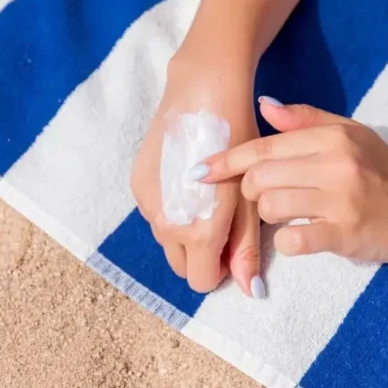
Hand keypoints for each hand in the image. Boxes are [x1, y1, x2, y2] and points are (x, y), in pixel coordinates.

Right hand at [130, 53, 263, 295]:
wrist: (203, 95)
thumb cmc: (239, 144)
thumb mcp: (250, 199)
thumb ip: (247, 250)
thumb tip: (249, 292)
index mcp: (198, 232)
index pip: (202, 282)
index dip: (221, 269)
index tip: (233, 243)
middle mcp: (165, 226)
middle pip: (182, 266)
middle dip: (201, 254)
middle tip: (221, 220)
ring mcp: (147, 205)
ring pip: (167, 240)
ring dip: (184, 232)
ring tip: (204, 197)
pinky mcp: (137, 186)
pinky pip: (155, 215)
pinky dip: (170, 209)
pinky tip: (185, 180)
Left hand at [198, 98, 387, 262]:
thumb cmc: (382, 171)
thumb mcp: (350, 133)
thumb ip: (305, 119)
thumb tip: (262, 104)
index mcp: (331, 137)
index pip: (263, 145)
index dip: (226, 160)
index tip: (198, 171)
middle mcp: (334, 164)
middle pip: (259, 177)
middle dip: (249, 191)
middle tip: (262, 197)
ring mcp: (340, 200)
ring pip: (270, 207)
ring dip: (268, 216)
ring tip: (287, 214)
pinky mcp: (344, 234)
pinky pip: (291, 240)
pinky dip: (287, 241)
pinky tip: (300, 236)